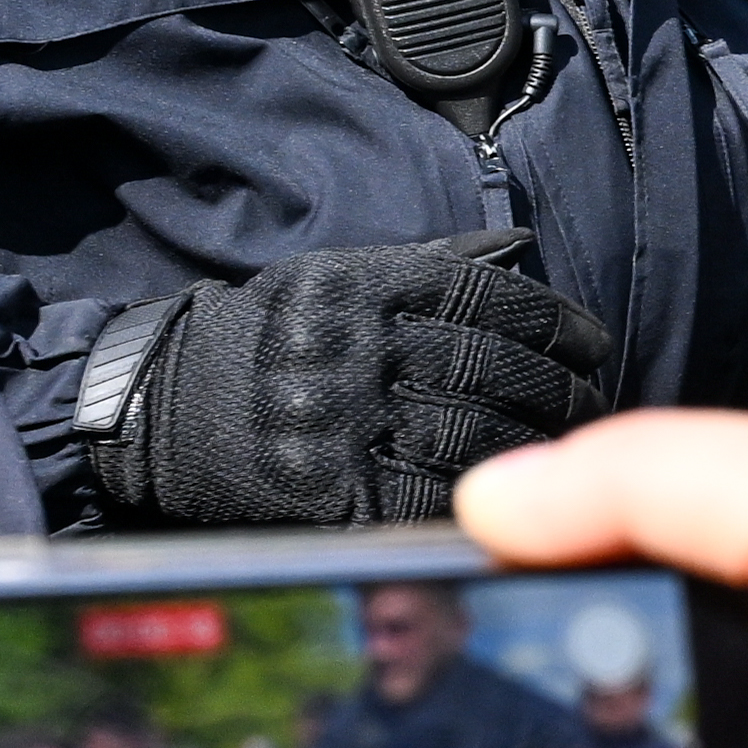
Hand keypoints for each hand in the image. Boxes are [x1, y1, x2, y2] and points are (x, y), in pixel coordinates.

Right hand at [89, 234, 612, 526]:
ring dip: (536, 445)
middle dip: (560, 391)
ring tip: (567, 449)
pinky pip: (429, 497)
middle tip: (592, 405)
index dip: (559, 327)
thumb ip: (432, 265)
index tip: (593, 347)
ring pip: (475, 434)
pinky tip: (510, 493)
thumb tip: (522, 250)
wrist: (154, 403)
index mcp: (362, 292)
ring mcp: (344, 424)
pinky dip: (481, 495)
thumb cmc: (265, 337)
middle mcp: (356, 353)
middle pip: (496, 370)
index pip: (496, 301)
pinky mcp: (331, 493)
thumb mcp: (335, 276)